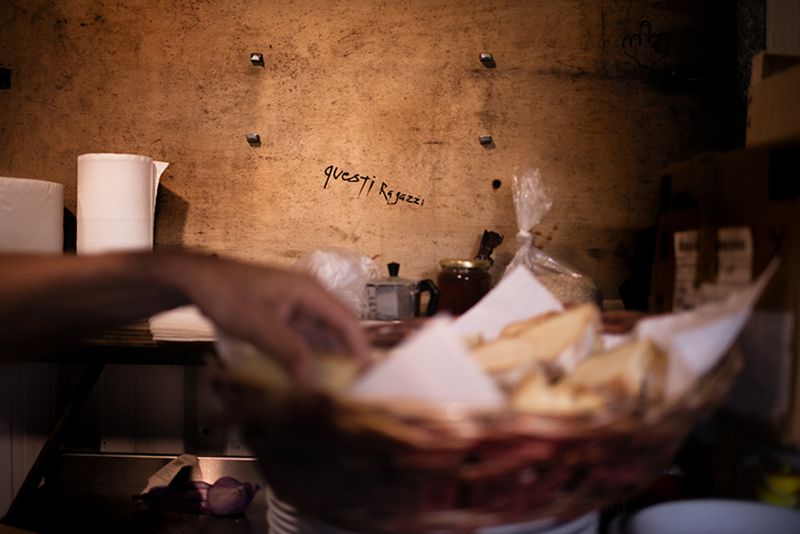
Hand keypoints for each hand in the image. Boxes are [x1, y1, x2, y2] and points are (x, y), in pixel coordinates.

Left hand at [168, 255, 369, 380]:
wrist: (196, 281)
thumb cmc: (227, 294)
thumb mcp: (259, 325)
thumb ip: (288, 352)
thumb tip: (312, 381)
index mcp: (310, 292)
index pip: (346, 320)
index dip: (360, 347)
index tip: (369, 374)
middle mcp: (308, 299)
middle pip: (336, 330)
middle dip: (345, 357)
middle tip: (353, 387)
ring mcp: (295, 308)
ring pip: (320, 337)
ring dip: (326, 360)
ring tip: (335, 388)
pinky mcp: (283, 318)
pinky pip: (302, 340)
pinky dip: (307, 358)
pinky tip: (308, 377)